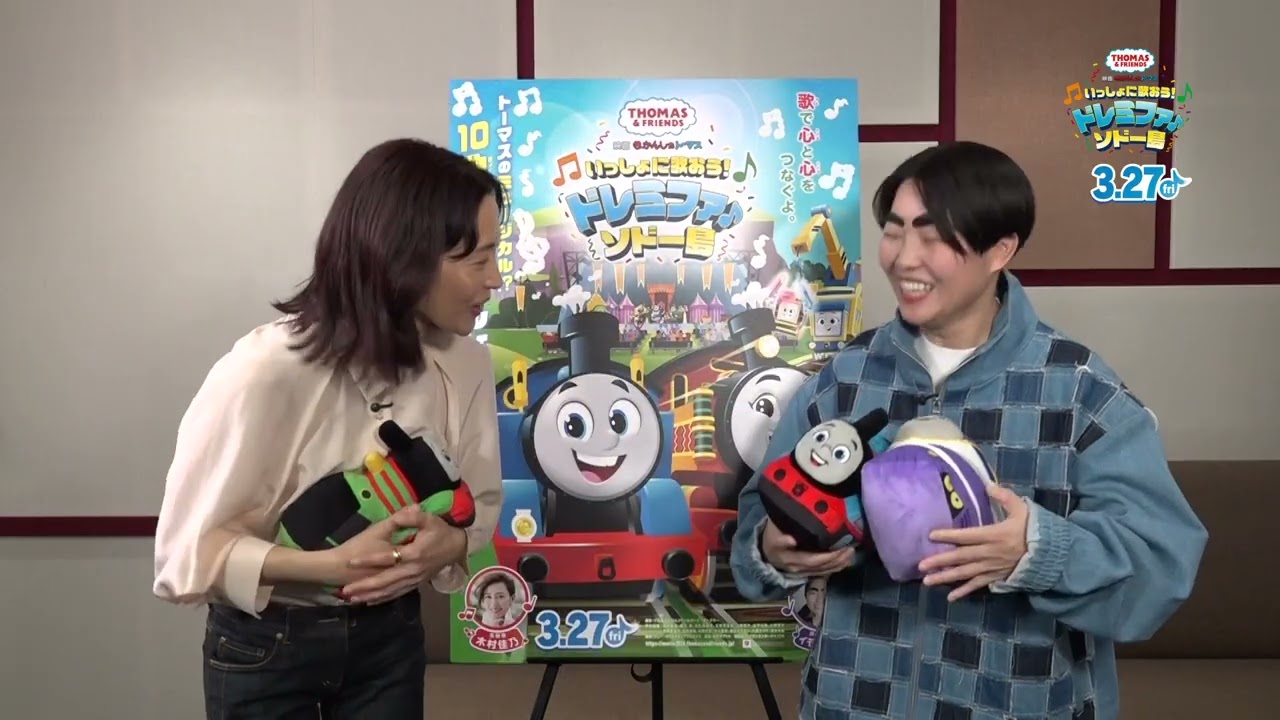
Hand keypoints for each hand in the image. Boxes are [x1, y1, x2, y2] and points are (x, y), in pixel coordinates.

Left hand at [338, 507, 466, 604]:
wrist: (457, 548)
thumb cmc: (441, 531)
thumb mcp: (430, 519)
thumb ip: (413, 517)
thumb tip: (398, 516)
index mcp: (414, 553)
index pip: (387, 557)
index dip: (369, 560)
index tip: (351, 562)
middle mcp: (412, 570)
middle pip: (385, 580)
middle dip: (365, 586)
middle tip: (346, 590)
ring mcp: (414, 579)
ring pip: (390, 590)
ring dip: (371, 595)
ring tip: (353, 599)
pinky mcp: (416, 584)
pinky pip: (397, 594)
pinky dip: (383, 598)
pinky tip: (370, 601)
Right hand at [761, 519, 854, 575]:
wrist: (765, 550)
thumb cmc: (771, 538)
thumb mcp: (772, 536)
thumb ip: (780, 539)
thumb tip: (791, 540)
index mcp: (791, 560)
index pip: (814, 560)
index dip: (829, 556)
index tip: (842, 547)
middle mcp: (799, 569)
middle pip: (822, 567)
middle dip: (839, 559)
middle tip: (852, 548)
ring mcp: (804, 573)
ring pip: (825, 571)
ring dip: (840, 564)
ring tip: (852, 554)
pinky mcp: (808, 572)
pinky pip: (824, 572)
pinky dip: (836, 567)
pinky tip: (845, 561)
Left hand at [918, 485, 1029, 600]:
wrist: (1051, 555)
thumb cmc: (1034, 530)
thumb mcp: (1022, 509)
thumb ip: (1005, 497)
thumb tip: (988, 485)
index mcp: (994, 535)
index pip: (966, 536)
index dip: (948, 536)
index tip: (931, 535)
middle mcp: (989, 553)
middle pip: (960, 557)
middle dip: (940, 561)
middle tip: (921, 566)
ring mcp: (991, 567)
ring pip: (965, 574)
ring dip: (946, 578)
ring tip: (927, 582)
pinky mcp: (996, 577)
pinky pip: (978, 585)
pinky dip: (964, 592)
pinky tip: (950, 597)